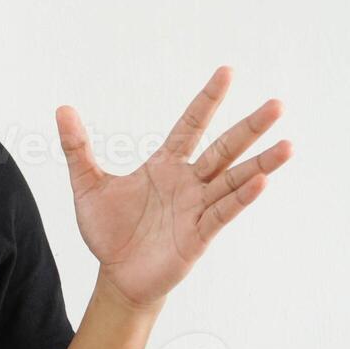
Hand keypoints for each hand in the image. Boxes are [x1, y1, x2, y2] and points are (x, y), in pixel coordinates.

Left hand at [55, 66, 292, 310]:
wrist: (116, 276)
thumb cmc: (108, 231)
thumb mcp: (87, 185)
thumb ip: (78, 148)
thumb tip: (61, 109)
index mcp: (165, 165)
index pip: (191, 125)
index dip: (207, 100)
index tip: (227, 71)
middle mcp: (188, 183)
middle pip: (224, 148)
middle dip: (250, 127)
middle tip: (277, 104)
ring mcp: (197, 208)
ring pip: (234, 180)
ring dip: (260, 164)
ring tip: (287, 145)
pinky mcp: (198, 235)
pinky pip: (223, 213)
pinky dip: (241, 198)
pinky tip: (261, 182)